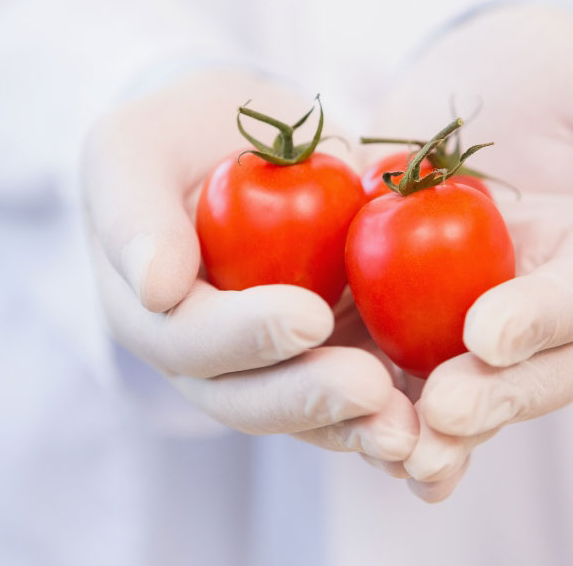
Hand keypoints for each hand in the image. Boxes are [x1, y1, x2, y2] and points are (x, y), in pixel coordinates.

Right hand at [82, 70, 417, 462]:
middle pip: (252, 398)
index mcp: (153, 316)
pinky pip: (355, 390)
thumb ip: (134, 214)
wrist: (239, 144)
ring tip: (415, 433)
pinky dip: (395, 405)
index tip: (309, 317)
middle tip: (374, 392)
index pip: (191, 340)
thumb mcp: (134, 150)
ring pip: (308, 413)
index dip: (246, 336)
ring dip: (360, 427)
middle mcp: (210, 358)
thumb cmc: (178, 138)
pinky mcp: (324, 353)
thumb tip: (156, 288)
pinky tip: (438, 414)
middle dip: (312, 399)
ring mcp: (269, 363)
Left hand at [364, 5, 572, 501]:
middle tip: (442, 413)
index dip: (541, 321)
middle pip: (525, 373)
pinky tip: (338, 422)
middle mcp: (541, 311)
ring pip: (457, 388)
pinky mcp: (403, 309)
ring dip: (425, 428)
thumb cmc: (569, 75)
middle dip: (487, 397)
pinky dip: (365, 395)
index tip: (492, 332)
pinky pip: (387, 359)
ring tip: (389, 450)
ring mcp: (469, 318)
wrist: (483, 75)